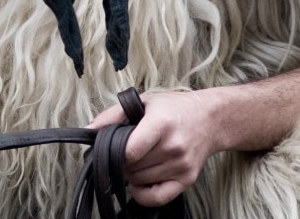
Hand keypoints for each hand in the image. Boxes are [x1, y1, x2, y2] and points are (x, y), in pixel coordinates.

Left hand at [88, 90, 224, 207]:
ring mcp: (181, 165)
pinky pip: (157, 198)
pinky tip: (141, 181)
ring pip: (140, 182)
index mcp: (161, 124)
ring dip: (132, 174)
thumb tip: (89, 130)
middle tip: (127, 151)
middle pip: (132, 168)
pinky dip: (142, 194)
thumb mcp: (144, 101)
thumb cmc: (174, 108)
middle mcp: (173, 147)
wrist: (210, 119)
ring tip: (138, 159)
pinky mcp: (187, 180)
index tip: (113, 147)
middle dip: (122, 162)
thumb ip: (113, 115)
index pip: (129, 152)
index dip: (115, 153)